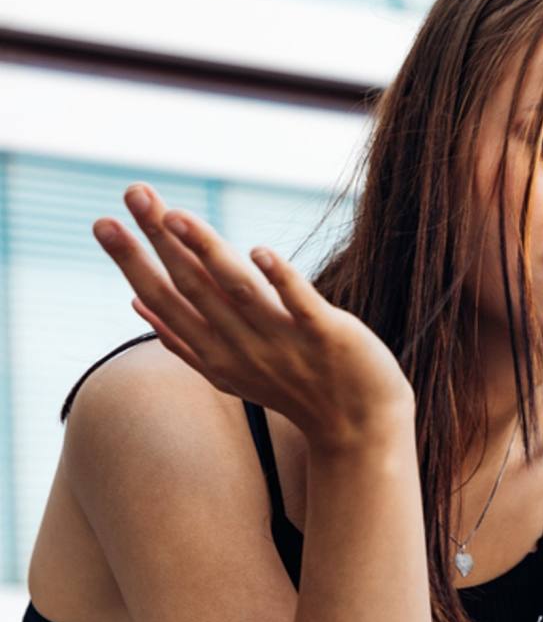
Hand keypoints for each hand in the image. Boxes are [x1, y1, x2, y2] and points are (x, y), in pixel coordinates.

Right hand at [93, 182, 413, 451]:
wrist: (359, 428)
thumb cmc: (293, 389)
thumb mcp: (228, 370)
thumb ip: (183, 339)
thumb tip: (135, 302)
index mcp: (215, 352)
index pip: (163, 300)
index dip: (132, 262)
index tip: (103, 222)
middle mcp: (241, 347)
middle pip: (191, 287)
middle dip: (156, 241)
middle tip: (131, 193)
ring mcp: (282, 342)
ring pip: (237, 289)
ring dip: (206, 249)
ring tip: (176, 214)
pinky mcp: (326, 335)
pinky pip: (298, 303)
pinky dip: (280, 277)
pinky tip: (259, 250)